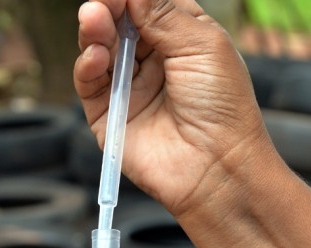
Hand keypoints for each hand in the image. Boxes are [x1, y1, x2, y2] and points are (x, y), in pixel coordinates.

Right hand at [75, 0, 275, 216]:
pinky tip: (96, 56)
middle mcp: (155, 61)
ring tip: (93, 19)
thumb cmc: (223, 106)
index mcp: (183, 38)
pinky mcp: (109, 116)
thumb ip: (163, 12)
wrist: (217, 167)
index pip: (148, 3)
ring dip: (94, 30)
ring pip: (101, 47)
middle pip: (120, 21)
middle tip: (101, 2)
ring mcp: (130, 87)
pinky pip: (89, 83)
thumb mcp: (202, 45)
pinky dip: (87, 65)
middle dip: (108, 7)